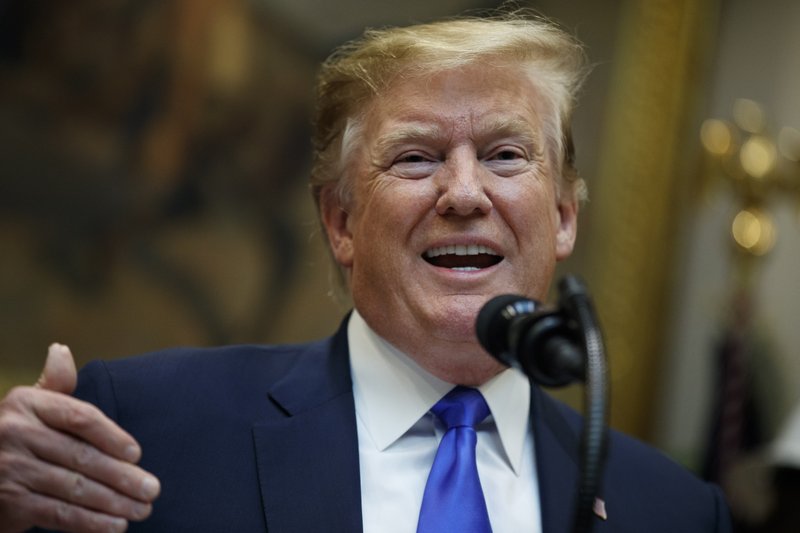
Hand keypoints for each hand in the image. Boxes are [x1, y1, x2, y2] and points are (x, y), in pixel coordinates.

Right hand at [0, 344, 160, 532]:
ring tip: (142, 509)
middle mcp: (15, 433)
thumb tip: (61, 351)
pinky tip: (115, 526)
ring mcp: (10, 470)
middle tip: (153, 489)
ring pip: (74, 488)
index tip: (137, 453)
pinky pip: (58, 514)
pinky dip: (89, 523)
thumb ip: (55, 383)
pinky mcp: (10, 503)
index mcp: (28, 404)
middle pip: (82, 457)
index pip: (79, 417)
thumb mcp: (31, 405)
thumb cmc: (18, 434)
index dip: (112, 435)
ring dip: (113, 502)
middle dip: (123, 477)